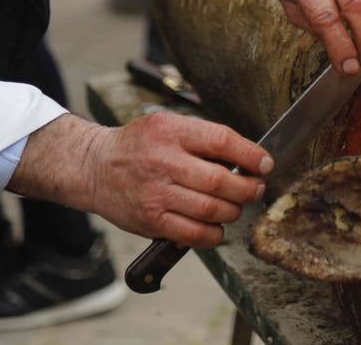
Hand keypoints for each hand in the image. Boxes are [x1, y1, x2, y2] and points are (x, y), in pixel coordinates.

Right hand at [10, 113, 270, 247]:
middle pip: (220, 181)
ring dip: (233, 211)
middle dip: (248, 188)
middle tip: (256, 189)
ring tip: (236, 206)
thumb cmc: (139, 145)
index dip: (251, 155)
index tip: (266, 164)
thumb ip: (203, 138)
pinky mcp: (149, 220)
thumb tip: (247, 158)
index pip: (222, 141)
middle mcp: (163, 162)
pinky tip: (217, 227)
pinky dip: (213, 234)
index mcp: (172, 131)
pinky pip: (192, 234)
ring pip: (210, 210)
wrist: (94, 167)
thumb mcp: (169, 125)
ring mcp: (155, 194)